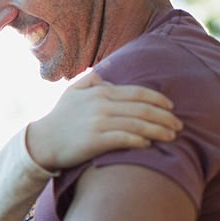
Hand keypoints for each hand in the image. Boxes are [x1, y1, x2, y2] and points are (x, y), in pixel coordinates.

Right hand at [26, 72, 180, 170]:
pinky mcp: (94, 141)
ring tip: (171, 136)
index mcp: (100, 92)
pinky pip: (124, 139)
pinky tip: (148, 144)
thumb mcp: (71, 92)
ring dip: (158, 130)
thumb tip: (105, 76)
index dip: (159, 100)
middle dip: (165, 117)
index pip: (138, 93)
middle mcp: (101, 105)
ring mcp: (98, 123)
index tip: (171, 107)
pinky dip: (140, 141)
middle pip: (143, 109)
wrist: (41, 142)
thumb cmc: (59, 118)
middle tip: (178, 125)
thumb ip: (90, 81)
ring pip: (138, 124)